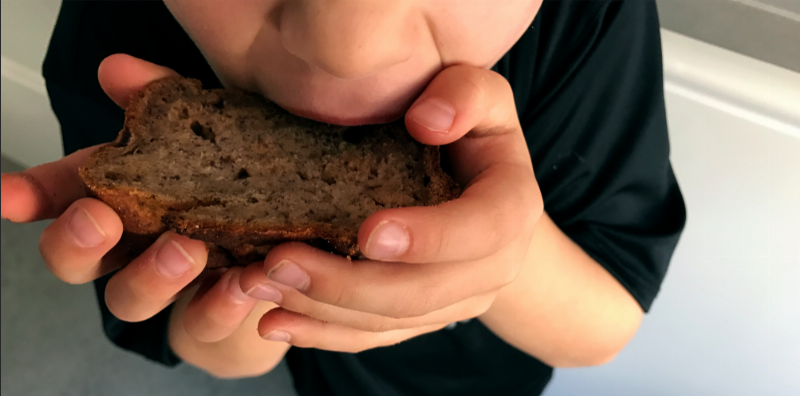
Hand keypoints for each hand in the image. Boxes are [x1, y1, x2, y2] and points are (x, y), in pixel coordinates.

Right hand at [1, 55, 280, 362]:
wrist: (291, 244)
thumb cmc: (238, 183)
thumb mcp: (206, 132)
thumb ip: (164, 99)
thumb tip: (119, 70)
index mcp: (125, 198)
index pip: (64, 196)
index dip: (34, 196)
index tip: (9, 196)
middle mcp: (134, 248)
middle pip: (77, 260)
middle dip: (77, 242)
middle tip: (100, 219)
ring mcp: (170, 289)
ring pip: (130, 299)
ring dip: (151, 275)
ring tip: (187, 249)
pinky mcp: (213, 316)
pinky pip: (205, 322)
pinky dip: (220, 304)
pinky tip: (243, 282)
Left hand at [238, 65, 542, 351]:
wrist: (481, 185)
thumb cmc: (471, 129)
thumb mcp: (481, 94)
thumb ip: (466, 94)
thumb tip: (427, 122)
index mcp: (511, 207)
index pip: (484, 231)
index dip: (431, 238)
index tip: (369, 232)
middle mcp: (493, 266)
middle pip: (424, 293)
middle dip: (348, 285)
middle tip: (279, 261)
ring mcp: (456, 300)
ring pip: (390, 323)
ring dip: (322, 311)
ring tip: (257, 286)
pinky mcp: (421, 317)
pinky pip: (374, 337)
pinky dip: (323, 334)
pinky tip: (276, 323)